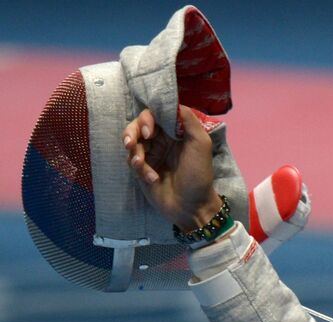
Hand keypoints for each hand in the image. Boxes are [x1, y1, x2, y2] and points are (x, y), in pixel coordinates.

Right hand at [123, 105, 221, 231]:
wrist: (192, 207)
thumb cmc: (199, 175)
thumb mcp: (201, 144)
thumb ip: (189, 121)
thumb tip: (174, 103)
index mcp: (175, 133)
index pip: (155, 115)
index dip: (147, 118)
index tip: (149, 131)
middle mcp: (161, 141)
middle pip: (137, 125)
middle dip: (132, 132)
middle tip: (133, 143)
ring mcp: (151, 155)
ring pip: (131, 142)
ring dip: (134, 152)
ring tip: (140, 164)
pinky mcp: (142, 170)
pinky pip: (131, 161)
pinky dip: (139, 167)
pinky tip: (151, 178)